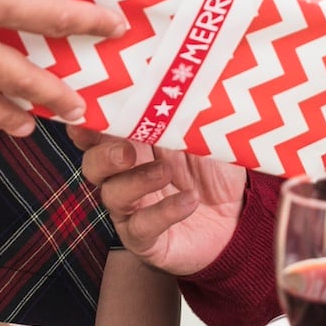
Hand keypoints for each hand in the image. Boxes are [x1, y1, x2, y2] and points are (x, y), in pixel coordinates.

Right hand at [77, 128, 248, 277]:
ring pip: (112, 195)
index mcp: (136, 145)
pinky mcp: (145, 240)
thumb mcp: (207, 138)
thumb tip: (185, 85)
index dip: (90, 124)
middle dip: (103, 156)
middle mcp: (126, 177)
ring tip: (166, 172)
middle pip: (94, 165)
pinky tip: (189, 201)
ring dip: (137, 181)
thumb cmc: (216, 172)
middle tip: (126, 151)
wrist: (239, 219)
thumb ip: (188, 118)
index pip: (102, 133)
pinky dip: (163, 212)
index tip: (86, 114)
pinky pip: (141, 228)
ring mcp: (133, 210)